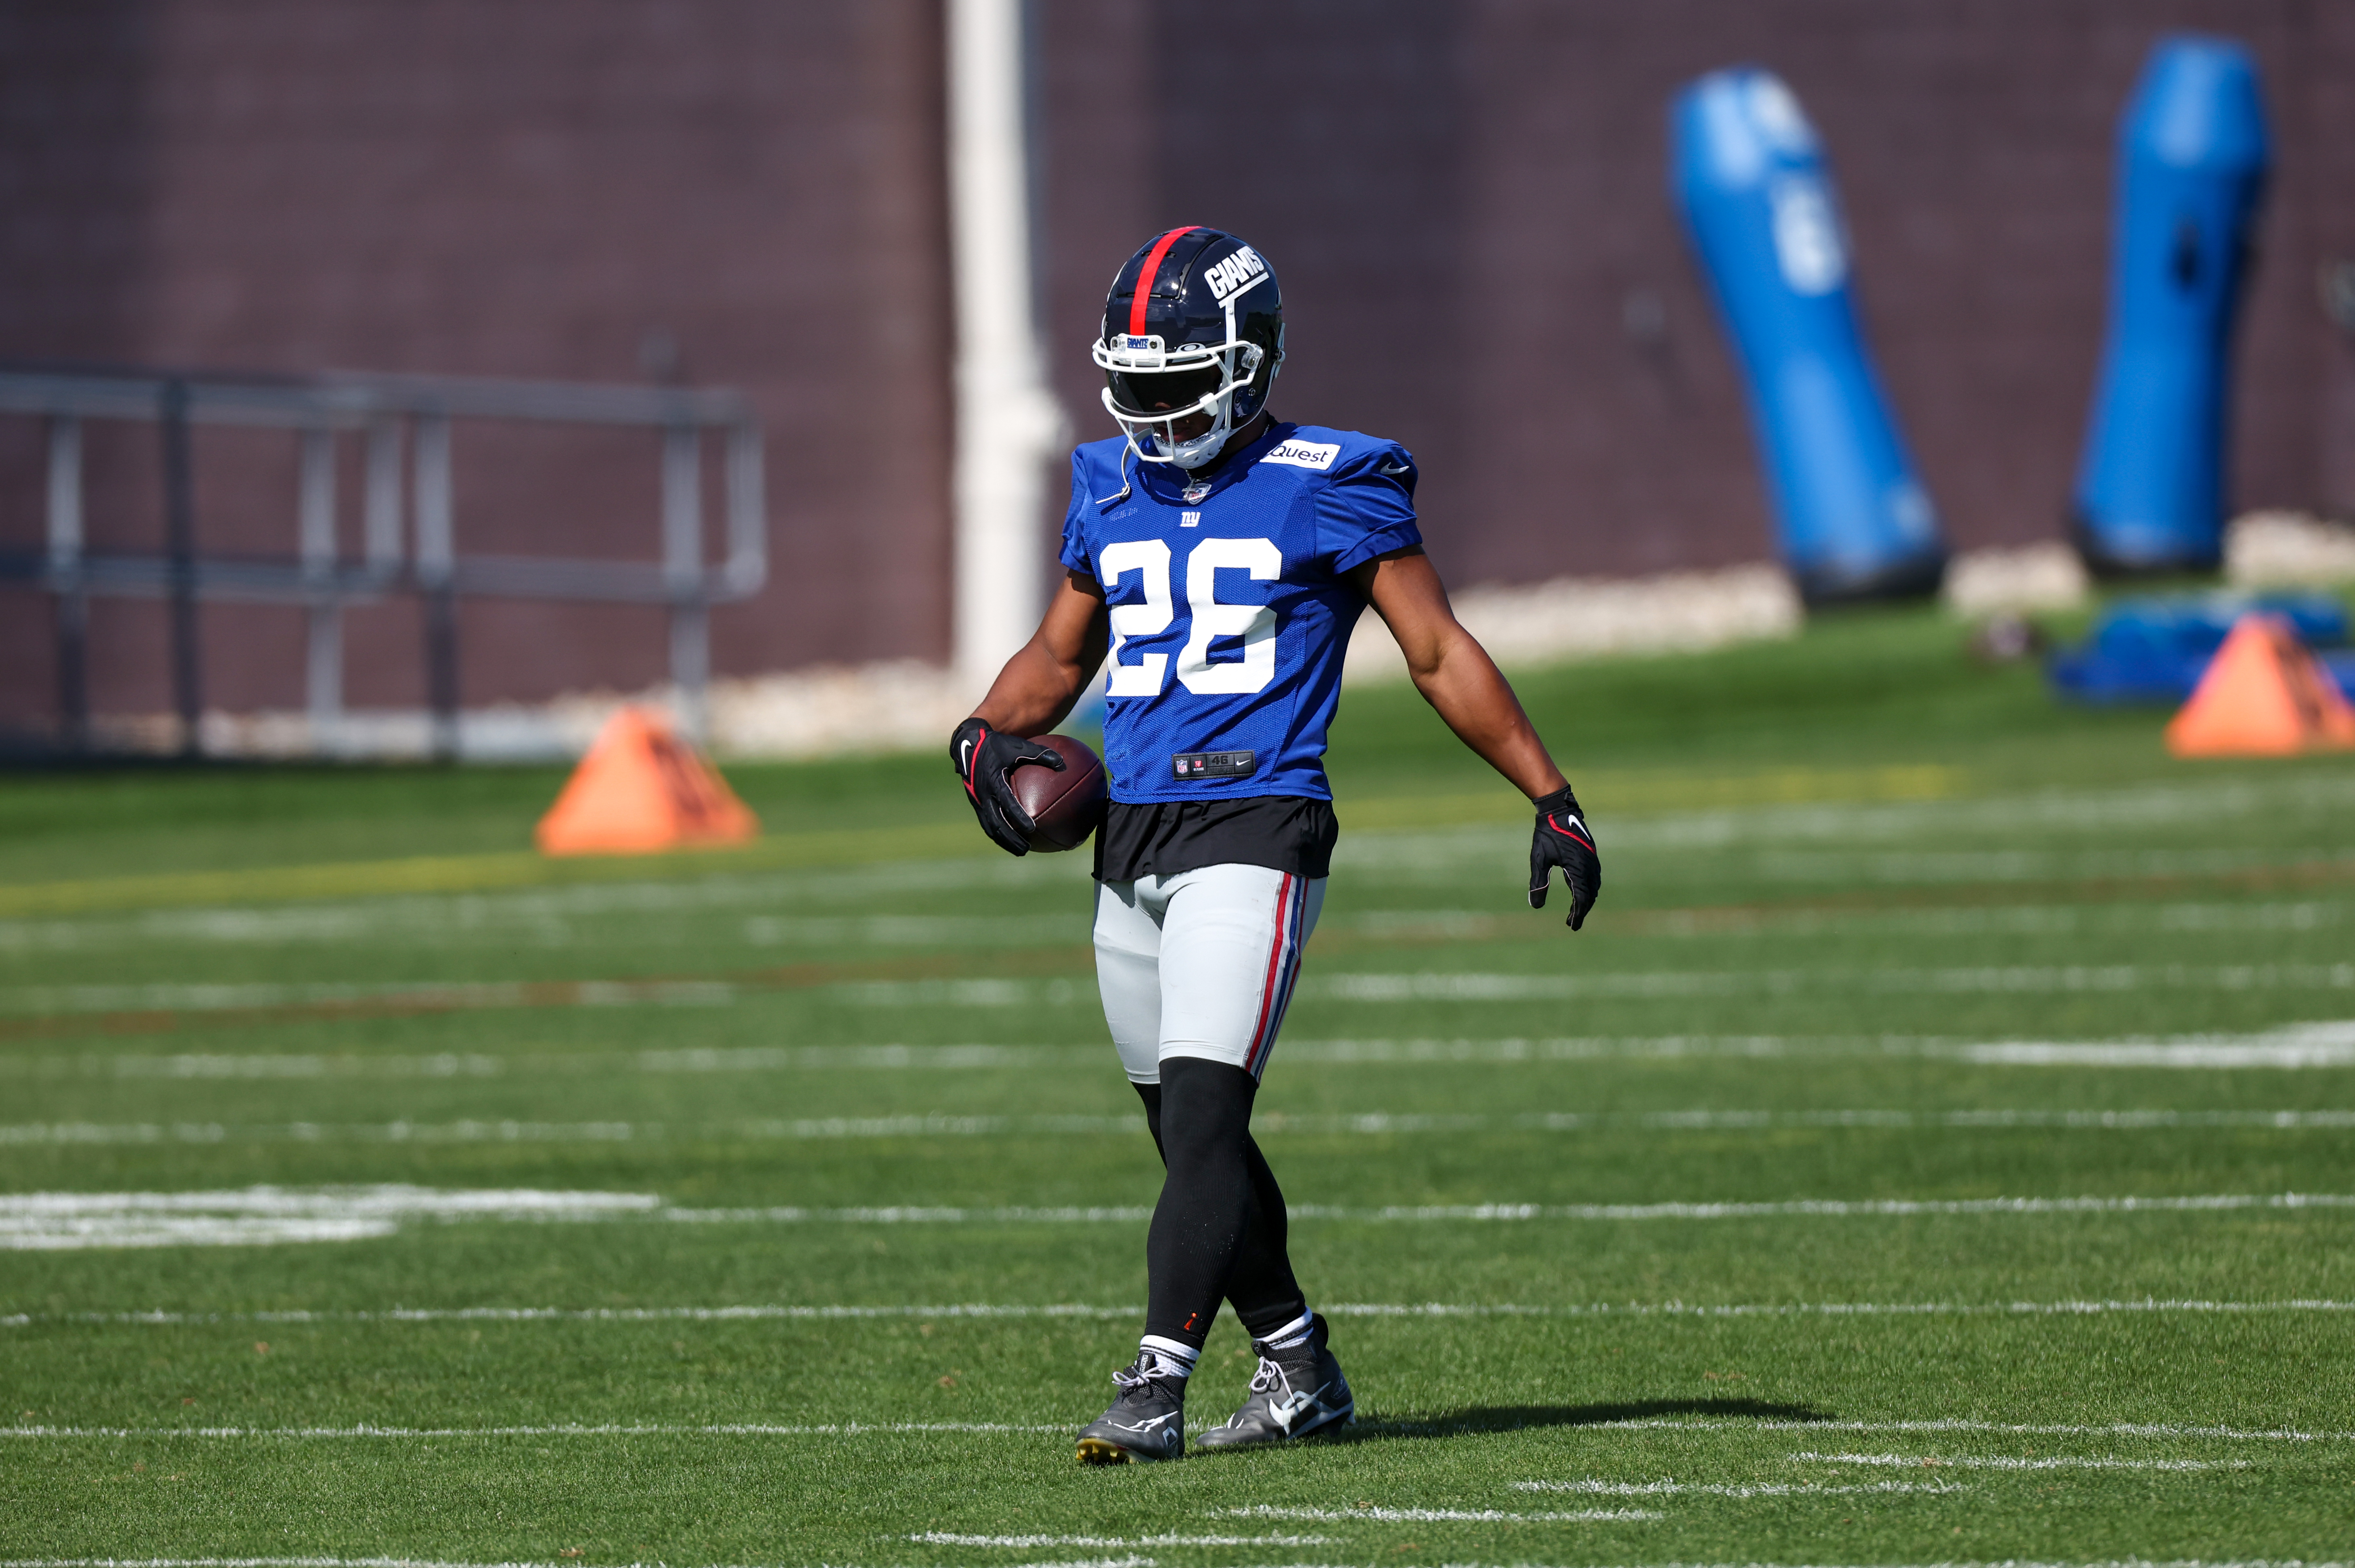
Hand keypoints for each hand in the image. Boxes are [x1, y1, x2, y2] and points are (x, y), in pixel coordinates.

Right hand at [951, 717, 1066, 855]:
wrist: (967, 744)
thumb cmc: (996, 744)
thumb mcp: (1017, 746)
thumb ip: (1039, 753)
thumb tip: (1062, 762)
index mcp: (992, 781)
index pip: (1006, 802)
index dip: (1018, 816)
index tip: (1031, 828)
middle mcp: (983, 794)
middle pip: (997, 823)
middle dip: (1011, 838)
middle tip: (1027, 849)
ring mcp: (977, 801)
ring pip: (990, 827)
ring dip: (1005, 841)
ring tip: (1020, 851)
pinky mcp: (975, 804)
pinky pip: (986, 823)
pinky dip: (998, 834)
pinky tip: (1011, 840)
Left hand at [1528, 784, 1599, 929]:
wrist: (1558, 810)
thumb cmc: (1547, 833)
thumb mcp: (1539, 859)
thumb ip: (1538, 882)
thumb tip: (1535, 906)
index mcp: (1578, 867)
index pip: (1582, 898)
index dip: (1578, 914)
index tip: (1572, 926)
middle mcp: (1589, 865)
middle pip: (1590, 895)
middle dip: (1582, 910)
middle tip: (1572, 922)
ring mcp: (1592, 859)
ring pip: (1593, 886)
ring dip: (1585, 900)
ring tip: (1575, 911)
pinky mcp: (1590, 855)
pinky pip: (1592, 877)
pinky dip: (1588, 888)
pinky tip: (1578, 892)